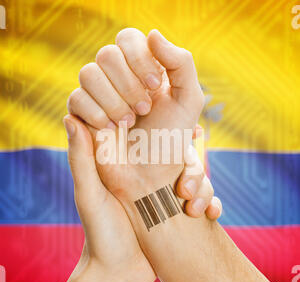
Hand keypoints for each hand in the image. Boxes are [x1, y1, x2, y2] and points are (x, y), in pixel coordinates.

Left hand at [58, 115, 220, 281]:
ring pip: (197, 177)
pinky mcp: (178, 211)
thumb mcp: (89, 194)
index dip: (170, 128)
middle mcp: (151, 176)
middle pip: (182, 155)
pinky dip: (212, 204)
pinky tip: (211, 215)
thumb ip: (82, 159)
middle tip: (186, 187)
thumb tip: (70, 116)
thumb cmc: (100, 233)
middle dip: (193, 166)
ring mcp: (167, 193)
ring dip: (204, 188)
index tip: (189, 126)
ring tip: (195, 209)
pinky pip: (203, 199)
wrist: (119, 273)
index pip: (153, 137)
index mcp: (130, 167)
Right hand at [68, 28, 204, 227]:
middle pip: (107, 54)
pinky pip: (76, 98)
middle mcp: (119, 80)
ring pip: (88, 73)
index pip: (129, 39)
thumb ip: (181, 63)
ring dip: (113, 100)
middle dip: (128, 84)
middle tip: (144, 109)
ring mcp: (99, 97)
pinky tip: (112, 129)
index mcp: (142, 70)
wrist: (152, 176)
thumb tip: (152, 34)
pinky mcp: (83, 115)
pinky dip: (96, 113)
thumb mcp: (189, 100)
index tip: (155, 86)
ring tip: (129, 122)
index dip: (139, 58)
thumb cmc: (172, 139)